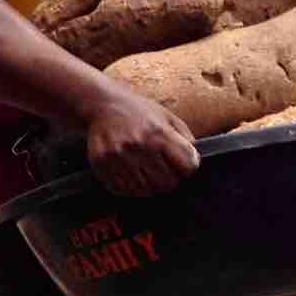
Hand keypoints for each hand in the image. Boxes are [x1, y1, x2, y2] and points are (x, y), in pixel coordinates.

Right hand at [84, 88, 199, 197]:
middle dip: (168, 182)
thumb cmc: (139, 112)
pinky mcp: (101, 162)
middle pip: (166, 183)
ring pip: (143, 190)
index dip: (187, 169)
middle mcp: (138, 144)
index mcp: (159, 132)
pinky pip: (121, 189)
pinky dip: (128, 188)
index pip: (187, 167)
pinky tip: (129, 175)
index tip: (182, 167)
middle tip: (163, 175)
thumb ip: (185, 138)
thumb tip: (195, 162)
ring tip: (145, 175)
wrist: (102, 104)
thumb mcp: (167, 117)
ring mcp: (118, 155)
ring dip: (147, 187)